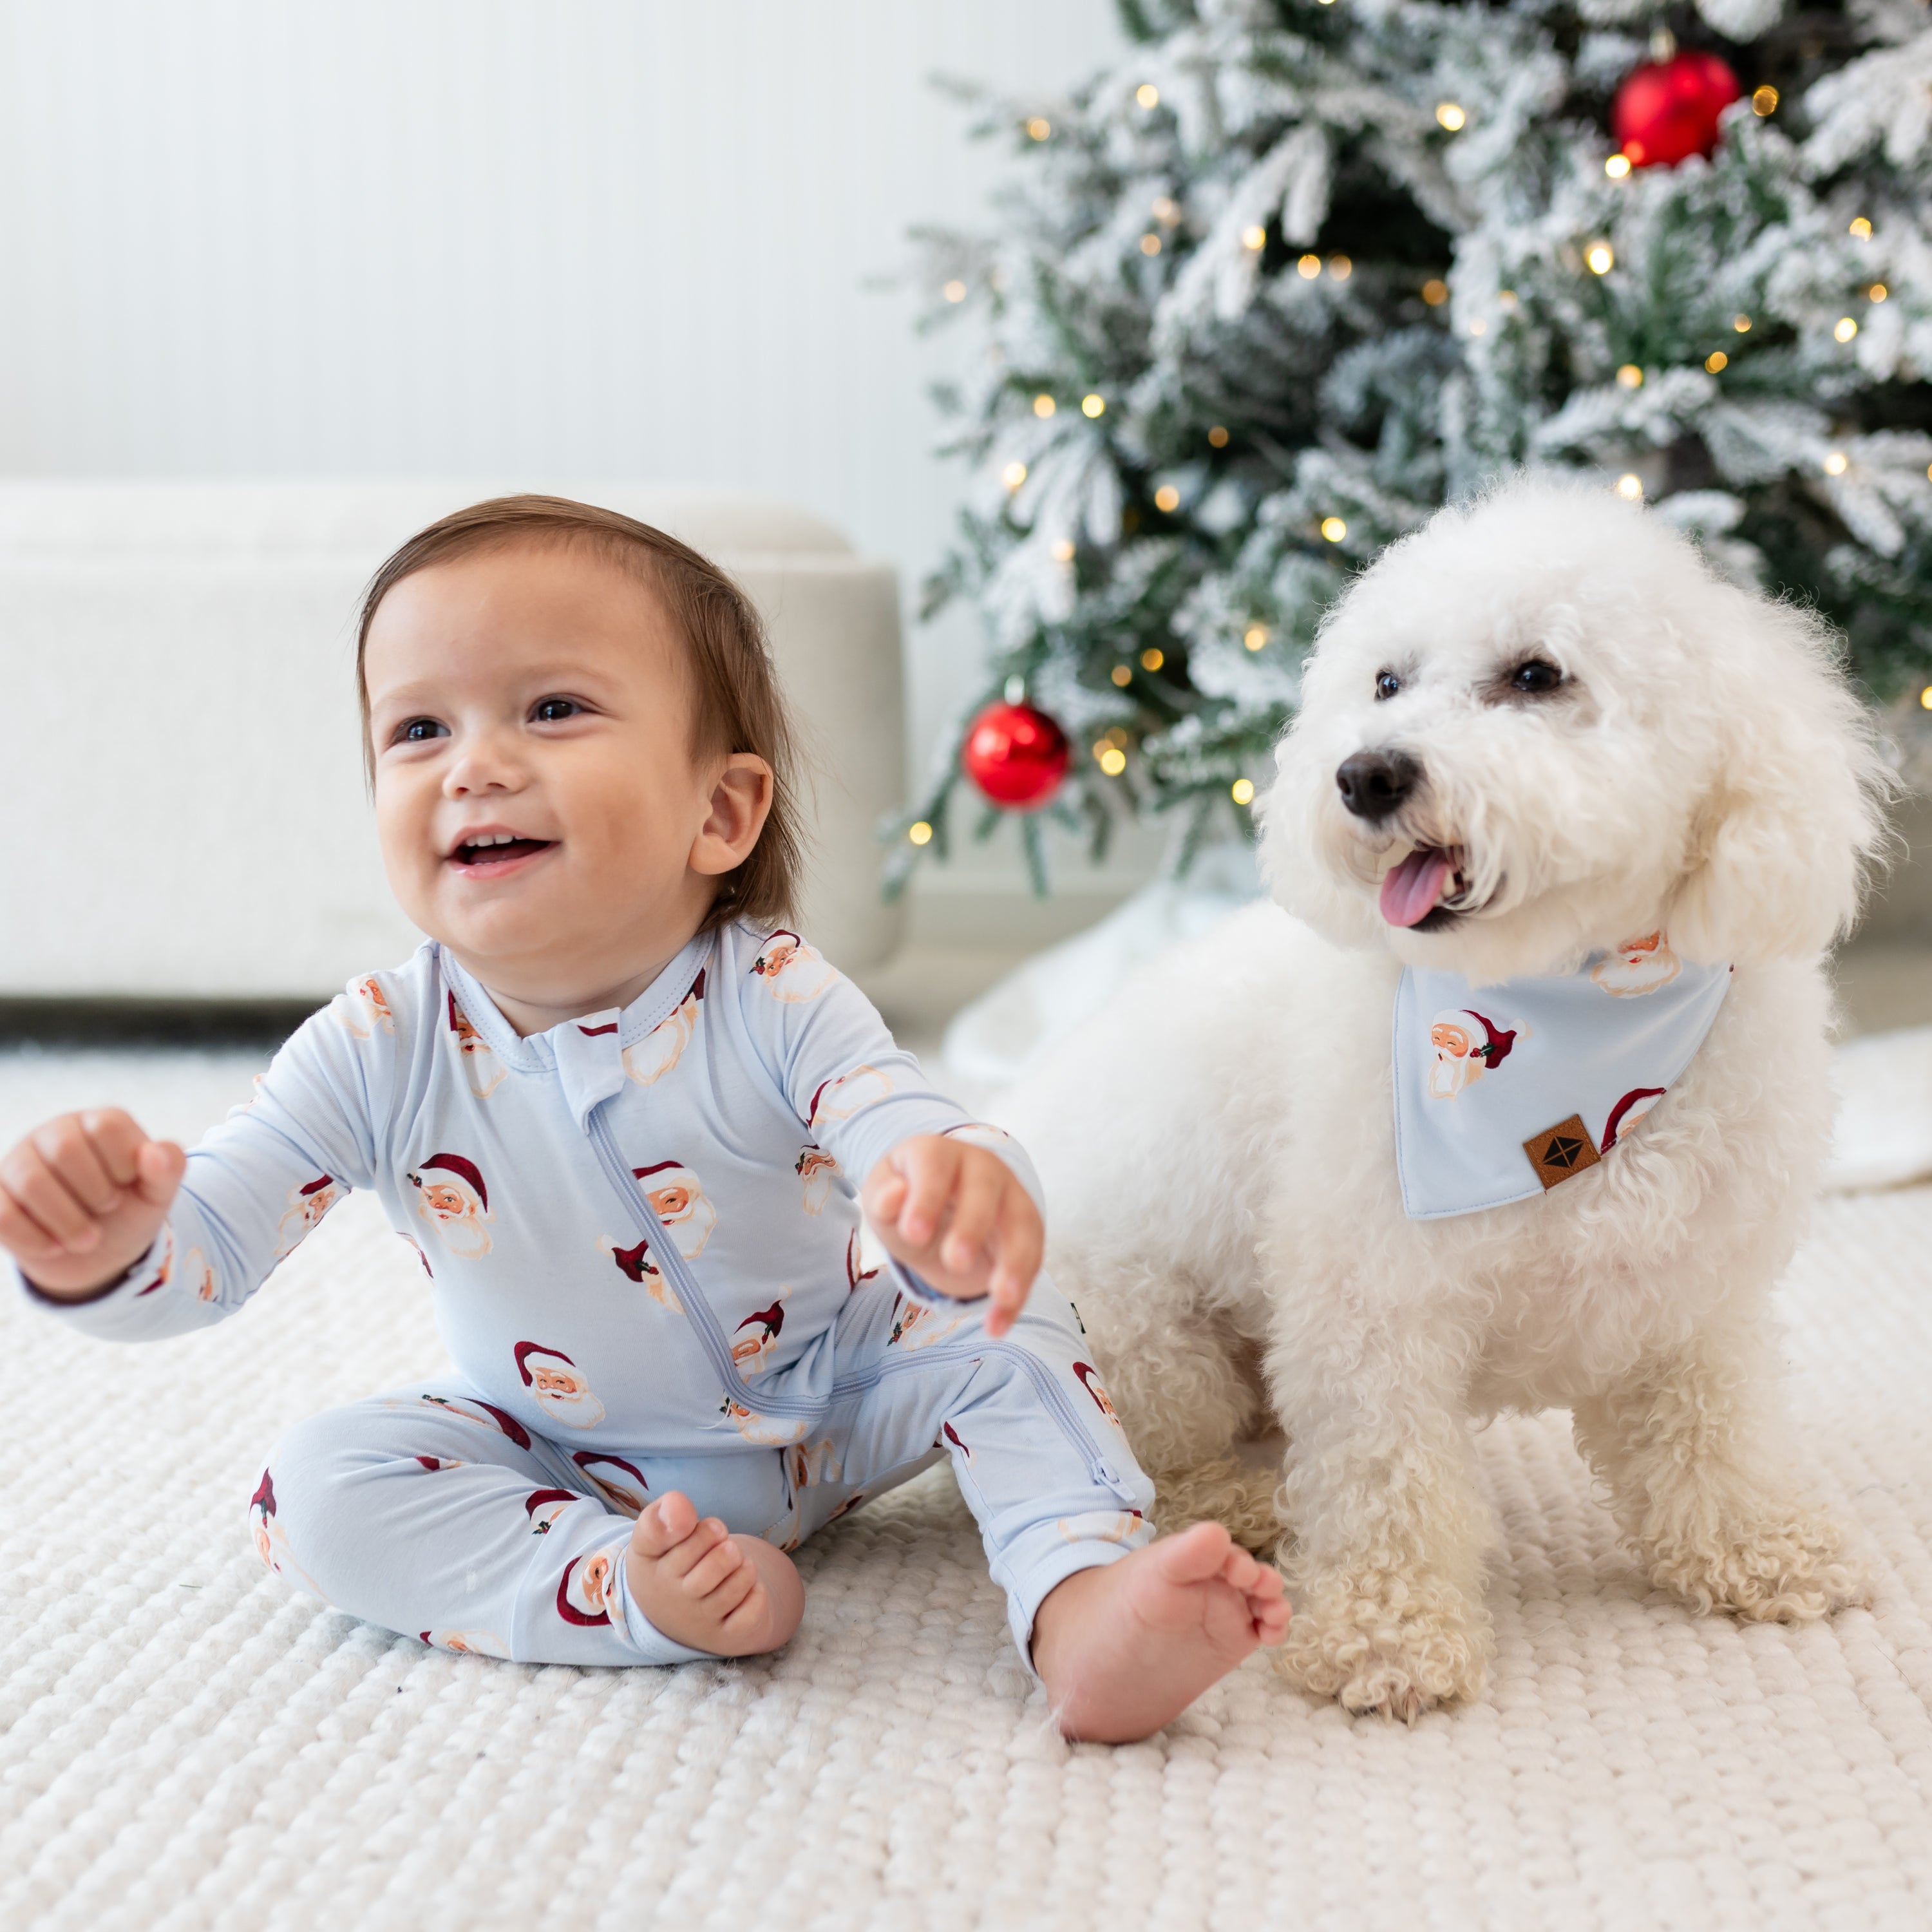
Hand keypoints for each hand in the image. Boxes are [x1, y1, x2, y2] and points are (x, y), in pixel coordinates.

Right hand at [0, 1109, 185, 1299]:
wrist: (97, 1252)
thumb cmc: (129, 1210)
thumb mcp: (157, 1193)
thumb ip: (167, 1168)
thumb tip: (154, 1153)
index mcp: (97, 1123)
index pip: (108, 1125)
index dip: (125, 1163)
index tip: (130, 1185)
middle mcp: (54, 1135)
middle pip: (65, 1148)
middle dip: (95, 1192)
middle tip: (109, 1210)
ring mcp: (19, 1163)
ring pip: (30, 1181)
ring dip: (66, 1221)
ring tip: (89, 1240)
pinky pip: (3, 1215)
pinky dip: (34, 1239)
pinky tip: (56, 1248)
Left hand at [862, 1135, 1042, 1337]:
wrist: (941, 1204)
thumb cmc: (907, 1200)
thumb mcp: (884, 1200)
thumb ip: (883, 1201)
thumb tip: (893, 1196)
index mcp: (938, 1153)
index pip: (935, 1164)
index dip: (926, 1197)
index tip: (913, 1234)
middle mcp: (980, 1167)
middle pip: (984, 1189)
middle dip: (972, 1226)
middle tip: (955, 1262)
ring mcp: (1010, 1195)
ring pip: (1021, 1223)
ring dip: (1014, 1262)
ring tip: (1001, 1297)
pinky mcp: (1028, 1228)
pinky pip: (1031, 1260)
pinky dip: (1017, 1295)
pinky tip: (997, 1325)